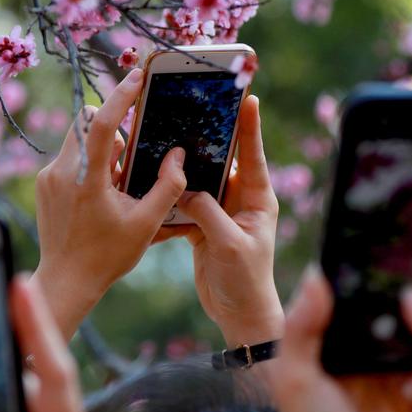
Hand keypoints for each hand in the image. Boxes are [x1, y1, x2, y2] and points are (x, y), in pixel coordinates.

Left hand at [31, 67, 187, 339]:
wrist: (66, 280)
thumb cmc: (108, 256)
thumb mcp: (147, 225)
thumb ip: (168, 187)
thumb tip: (178, 156)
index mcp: (88, 180)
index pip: (103, 123)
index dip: (120, 96)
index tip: (136, 77)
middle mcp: (62, 172)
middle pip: (86, 124)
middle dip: (111, 128)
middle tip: (130, 155)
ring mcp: (48, 178)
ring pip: (77, 140)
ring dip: (100, 149)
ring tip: (117, 183)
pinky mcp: (43, 185)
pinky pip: (68, 158)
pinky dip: (87, 164)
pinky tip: (101, 195)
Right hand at [158, 95, 282, 347]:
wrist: (239, 314)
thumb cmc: (246, 280)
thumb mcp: (229, 244)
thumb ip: (208, 213)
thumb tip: (185, 189)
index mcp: (258, 200)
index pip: (253, 156)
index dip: (250, 126)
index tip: (247, 97)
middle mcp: (241, 200)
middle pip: (224, 160)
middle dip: (209, 137)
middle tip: (194, 107)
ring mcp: (221, 211)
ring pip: (200, 180)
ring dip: (185, 165)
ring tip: (167, 138)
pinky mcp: (203, 225)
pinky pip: (184, 202)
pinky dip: (171, 195)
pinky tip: (153, 178)